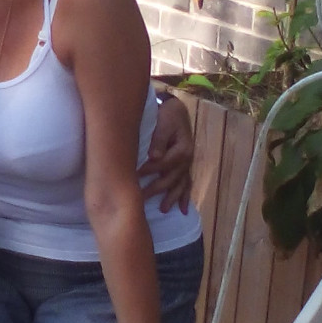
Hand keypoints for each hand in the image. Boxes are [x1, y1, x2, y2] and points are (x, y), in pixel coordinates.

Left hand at [139, 93, 193, 212]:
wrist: (176, 111)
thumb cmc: (167, 116)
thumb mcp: (164, 123)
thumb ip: (159, 140)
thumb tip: (154, 156)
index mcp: (183, 149)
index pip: (164, 163)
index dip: (149, 170)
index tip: (134, 176)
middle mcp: (187, 160)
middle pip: (171, 178)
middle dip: (155, 189)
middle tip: (139, 198)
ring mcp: (187, 165)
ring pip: (180, 185)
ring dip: (171, 198)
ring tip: (162, 210)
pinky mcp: (185, 168)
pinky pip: (187, 185)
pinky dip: (185, 198)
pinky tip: (183, 211)